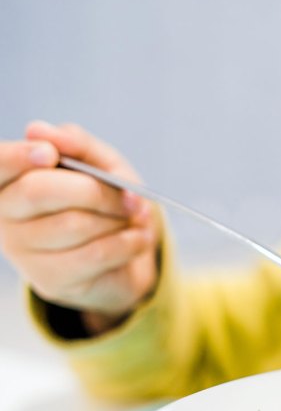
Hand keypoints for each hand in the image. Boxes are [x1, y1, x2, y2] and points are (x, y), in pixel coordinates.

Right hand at [0, 121, 158, 333]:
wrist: (124, 253)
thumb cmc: (104, 200)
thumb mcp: (100, 164)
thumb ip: (76, 145)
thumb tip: (38, 129)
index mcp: (8, 181)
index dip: (17, 157)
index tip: (49, 153)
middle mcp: (4, 216)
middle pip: (39, 192)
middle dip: (95, 190)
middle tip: (130, 196)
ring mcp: (23, 253)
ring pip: (74, 225)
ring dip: (118, 218)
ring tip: (134, 217)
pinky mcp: (50, 281)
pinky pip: (95, 254)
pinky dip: (128, 242)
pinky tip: (138, 238)